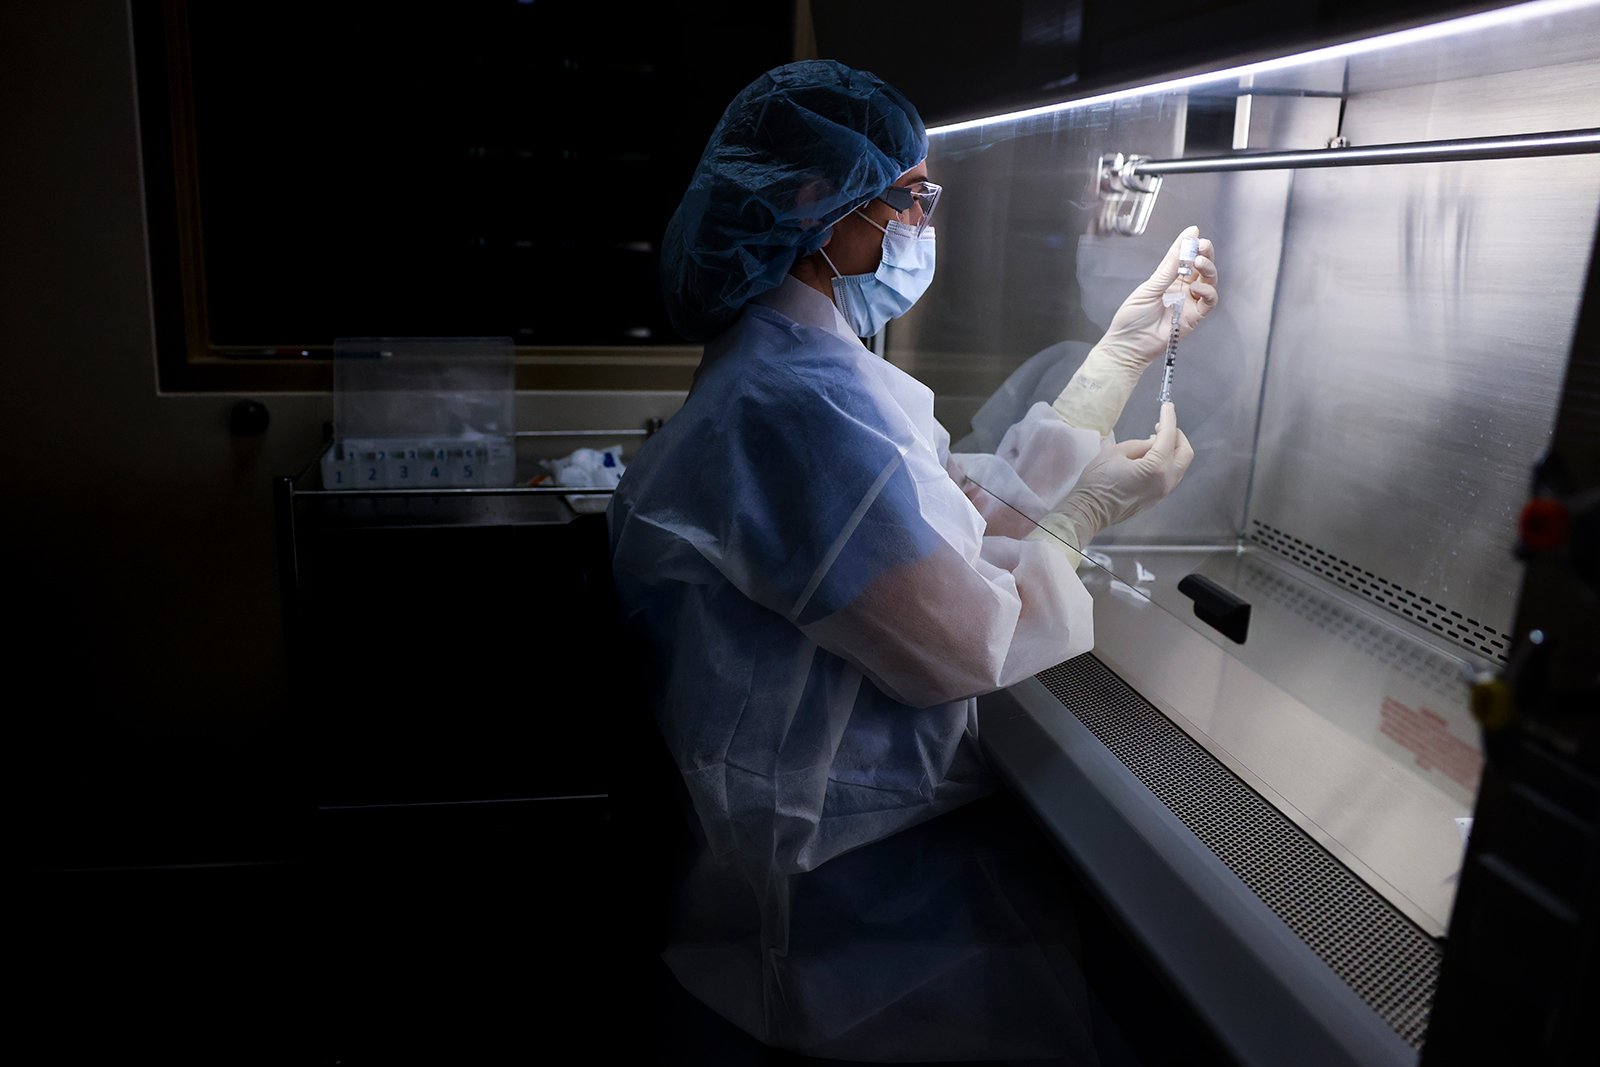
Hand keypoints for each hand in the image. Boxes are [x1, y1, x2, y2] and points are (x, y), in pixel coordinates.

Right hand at [1054, 402, 1193, 543]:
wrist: (1089, 511)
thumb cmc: (1098, 481)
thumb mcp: (1115, 452)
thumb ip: (1139, 445)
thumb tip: (1153, 443)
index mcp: (1156, 468)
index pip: (1168, 436)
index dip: (1169, 418)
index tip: (1168, 406)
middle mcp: (1166, 481)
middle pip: (1185, 452)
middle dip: (1177, 436)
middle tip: (1161, 427)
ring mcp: (1163, 492)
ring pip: (1180, 466)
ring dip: (1172, 450)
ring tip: (1153, 442)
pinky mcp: (1156, 499)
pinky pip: (1170, 476)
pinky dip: (1166, 463)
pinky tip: (1150, 459)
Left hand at [1098, 226, 1218, 369]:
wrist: (1129, 344)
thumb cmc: (1132, 318)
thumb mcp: (1148, 289)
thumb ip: (1167, 270)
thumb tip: (1181, 247)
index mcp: (1168, 279)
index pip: (1181, 257)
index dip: (1188, 244)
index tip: (1193, 231)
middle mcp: (1181, 288)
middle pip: (1201, 267)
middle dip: (1204, 253)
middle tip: (1202, 246)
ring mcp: (1189, 302)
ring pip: (1209, 281)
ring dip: (1208, 269)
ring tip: (1199, 262)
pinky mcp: (1194, 317)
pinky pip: (1209, 302)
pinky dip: (1208, 292)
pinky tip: (1198, 287)